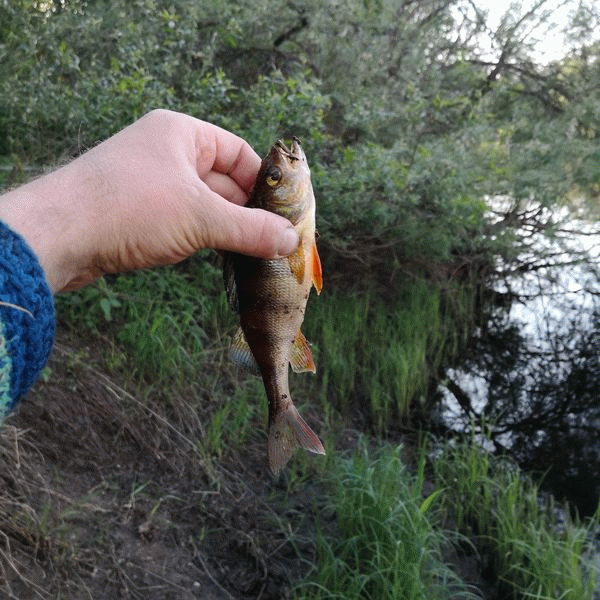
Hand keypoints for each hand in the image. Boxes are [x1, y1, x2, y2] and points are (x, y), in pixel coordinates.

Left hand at [0, 109, 298, 291]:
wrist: (58, 236)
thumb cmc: (129, 208)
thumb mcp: (200, 217)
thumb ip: (250, 230)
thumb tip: (291, 241)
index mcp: (182, 135)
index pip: (239, 153)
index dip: (264, 182)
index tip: (286, 212)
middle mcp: (167, 154)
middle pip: (225, 182)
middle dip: (249, 213)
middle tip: (277, 241)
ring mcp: (153, 185)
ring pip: (206, 207)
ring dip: (228, 230)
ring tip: (256, 254)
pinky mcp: (141, 214)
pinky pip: (185, 223)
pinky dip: (205, 239)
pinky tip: (221, 258)